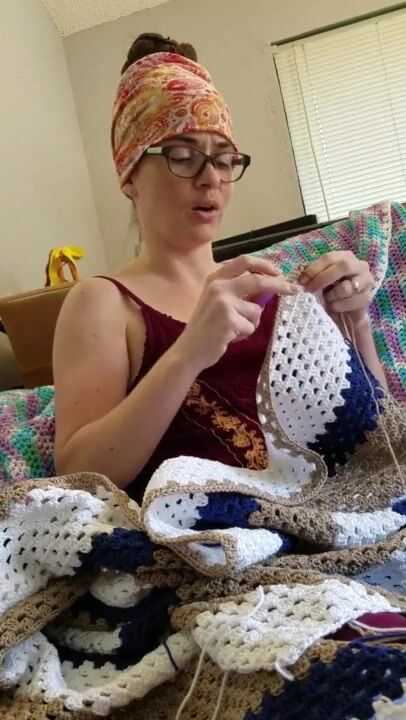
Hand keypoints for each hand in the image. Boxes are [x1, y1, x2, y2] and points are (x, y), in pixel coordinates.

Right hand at [176, 255, 298, 370]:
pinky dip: (244, 334)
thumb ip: (239, 291)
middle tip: (294, 290)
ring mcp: (222, 302)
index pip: (244, 261)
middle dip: (279, 285)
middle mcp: (218, 286)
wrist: (189, 350)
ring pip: (256, 310)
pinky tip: (229, 337)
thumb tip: (269, 287)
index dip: (265, 265)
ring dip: (251, 323)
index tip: (279, 272)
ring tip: (234, 330)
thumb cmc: (206, 327)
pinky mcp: (228, 319)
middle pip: (257, 280)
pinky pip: (250, 326)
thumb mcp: (218, 302)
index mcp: (215, 278)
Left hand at [298, 251, 374, 328]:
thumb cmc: (331, 294)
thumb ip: (313, 276)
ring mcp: (366, 281)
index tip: (302, 281)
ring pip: (347, 286)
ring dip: (332, 295)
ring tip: (327, 300)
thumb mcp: (320, 283)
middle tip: (310, 290)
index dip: (314, 268)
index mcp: (345, 257)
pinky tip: (334, 307)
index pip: (329, 258)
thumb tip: (300, 276)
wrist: (345, 313)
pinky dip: (339, 306)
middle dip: (323, 278)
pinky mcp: (367, 297)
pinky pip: (352, 302)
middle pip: (343, 266)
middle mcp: (359, 265)